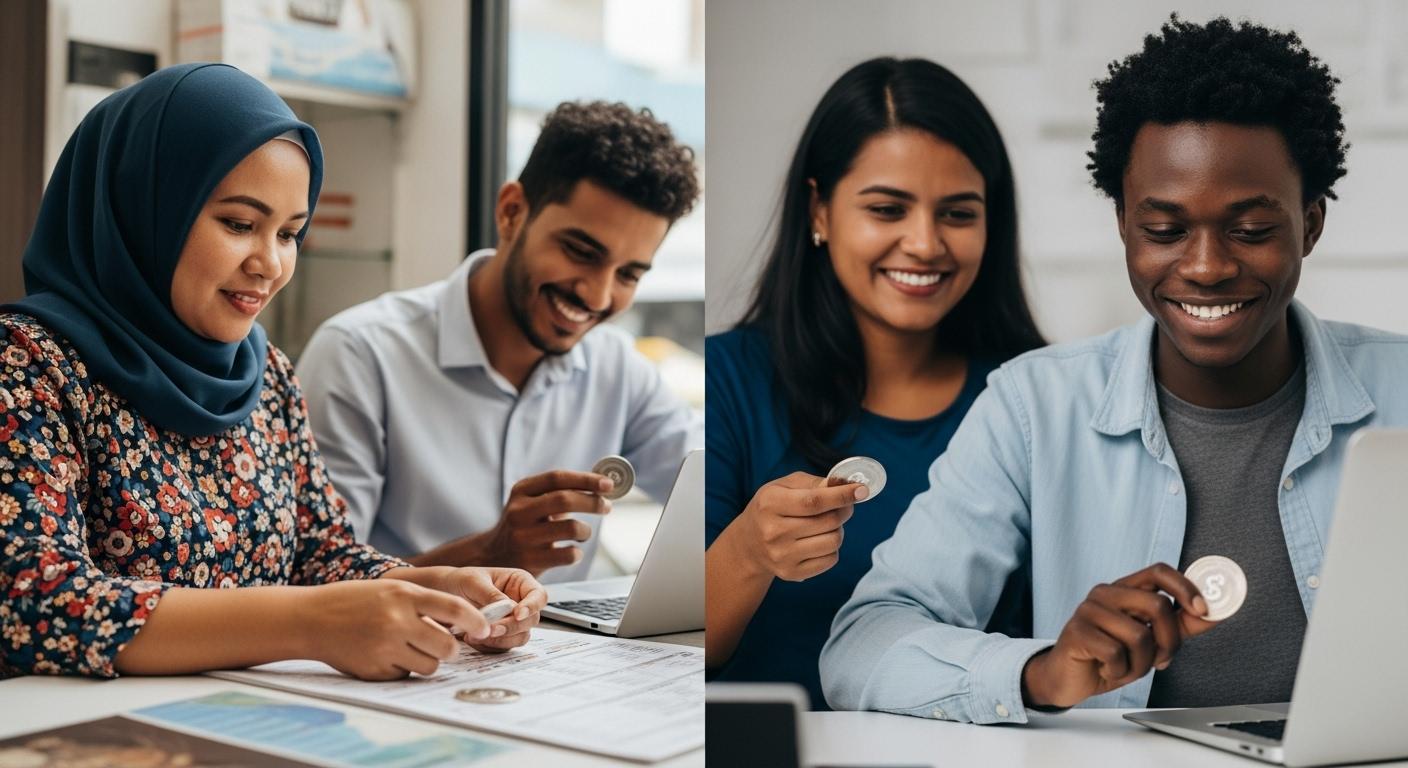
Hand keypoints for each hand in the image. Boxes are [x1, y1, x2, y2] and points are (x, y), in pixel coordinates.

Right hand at [303, 579, 488, 680]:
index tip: (486, 628)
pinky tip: (386, 655)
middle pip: (447, 646)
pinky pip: (405, 675)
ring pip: (430, 665)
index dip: (476, 620)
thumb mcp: (392, 590)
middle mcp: (397, 621)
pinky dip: (402, 669)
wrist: (311, 618)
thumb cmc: (355, 601)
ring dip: (427, 660)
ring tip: (411, 649)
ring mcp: (385, 648)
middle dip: (451, 649)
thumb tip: (464, 620)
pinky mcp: (375, 670)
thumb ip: (423, 603)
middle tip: (445, 646)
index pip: (454, 609)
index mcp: (405, 596)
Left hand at [435, 567, 547, 652]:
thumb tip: (508, 608)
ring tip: (475, 635)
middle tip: (491, 629)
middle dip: (511, 627)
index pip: (539, 596)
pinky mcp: (502, 637)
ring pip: (520, 637)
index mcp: (520, 583)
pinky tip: (472, 638)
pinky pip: (503, 647)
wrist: (442, 595)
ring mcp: (512, 621)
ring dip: (500, 640)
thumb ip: (491, 594)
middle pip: (532, 620)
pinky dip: (489, 646)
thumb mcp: (473, 581)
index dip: (533, 606)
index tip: (518, 614)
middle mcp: (521, 603)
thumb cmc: (460, 581)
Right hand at [477, 470, 613, 575]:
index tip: (608, 484)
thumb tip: (602, 483)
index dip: (586, 479)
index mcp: (521, 490)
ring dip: (586, 531)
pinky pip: (568, 554)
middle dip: (592, 502)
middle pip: (564, 500)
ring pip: (570, 528)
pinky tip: (573, 551)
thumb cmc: (525, 524)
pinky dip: (577, 553)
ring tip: (584, 533)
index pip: (557, 478)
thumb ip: (562, 491)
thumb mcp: (533, 502)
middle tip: (606, 506)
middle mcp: (519, 511)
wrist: (493, 556)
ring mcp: (523, 536)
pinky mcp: (529, 560)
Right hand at [730, 472, 865, 581]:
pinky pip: (830, 560)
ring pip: (833, 541)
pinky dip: (831, 548)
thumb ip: (814, 482)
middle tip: (843, 505)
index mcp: (770, 504)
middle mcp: (773, 532)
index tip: (861, 490)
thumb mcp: (784, 486)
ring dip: (838, 530)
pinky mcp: (791, 573)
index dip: (841, 496)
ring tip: (826, 525)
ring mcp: (782, 556)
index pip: (814, 501)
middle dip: (844, 510)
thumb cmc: (772, 508)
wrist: (749, 544)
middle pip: (829, 522)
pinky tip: (818, 541)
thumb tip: (845, 484)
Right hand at [1022, 563, 1220, 708]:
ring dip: (1141, 664)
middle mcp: (1106, 594)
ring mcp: (1089, 610)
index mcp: (1125, 589)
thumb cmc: (1110, 656)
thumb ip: (1181, 624)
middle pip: (1157, 605)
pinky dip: (1119, 671)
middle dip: (1170, 641)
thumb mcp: (1151, 640)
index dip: (1186, 588)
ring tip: (1126, 666)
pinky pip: (1116, 654)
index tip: (1203, 610)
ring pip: (1139, 635)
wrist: (1070, 678)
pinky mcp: (1077, 632)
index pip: (1159, 572)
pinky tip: (1107, 669)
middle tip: (1161, 659)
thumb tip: (1214, 612)